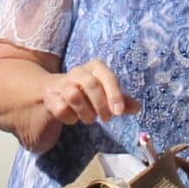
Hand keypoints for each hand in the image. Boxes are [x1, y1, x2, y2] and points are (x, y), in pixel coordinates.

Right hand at [22, 58, 138, 153]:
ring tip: (90, 119)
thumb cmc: (87, 93)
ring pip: (74, 95)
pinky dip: (70, 117)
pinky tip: (73, 118)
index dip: (114, 93)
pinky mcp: (50, 96)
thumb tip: (137, 107)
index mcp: (94, 68)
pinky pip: (60, 108)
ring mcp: (62, 83)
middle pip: (90, 84)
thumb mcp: (106, 95)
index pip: (106, 74)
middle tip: (107, 119)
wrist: (56, 91)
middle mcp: (77, 72)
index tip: (119, 112)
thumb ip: (122, 101)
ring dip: (86, 113)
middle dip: (101, 104)